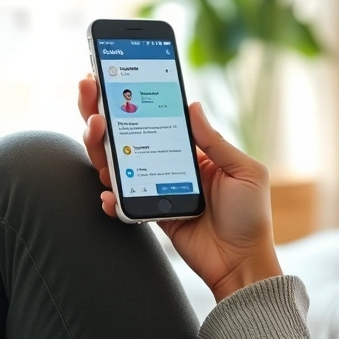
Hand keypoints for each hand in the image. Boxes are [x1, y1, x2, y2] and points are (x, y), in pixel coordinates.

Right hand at [78, 76, 279, 301]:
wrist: (241, 261)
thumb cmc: (250, 215)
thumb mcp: (244, 171)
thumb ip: (214, 141)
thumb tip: (191, 105)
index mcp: (192, 150)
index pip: (154, 118)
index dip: (131, 98)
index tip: (110, 77)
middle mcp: (167, 165)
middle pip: (125, 135)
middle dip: (101, 111)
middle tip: (88, 90)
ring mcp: (154, 189)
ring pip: (116, 164)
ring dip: (99, 146)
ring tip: (96, 130)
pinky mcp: (149, 214)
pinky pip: (123, 203)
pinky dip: (112, 198)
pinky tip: (110, 194)